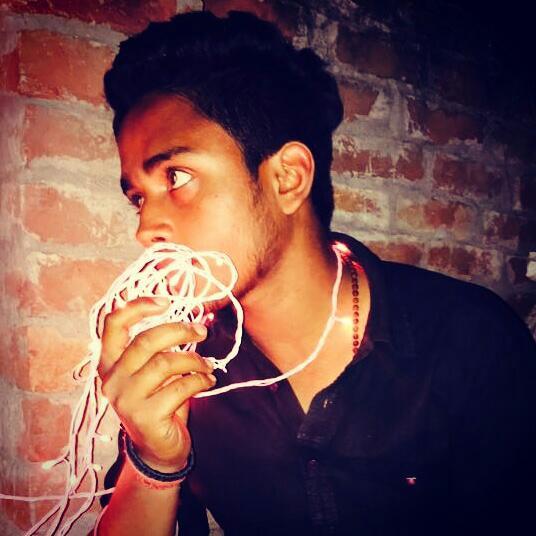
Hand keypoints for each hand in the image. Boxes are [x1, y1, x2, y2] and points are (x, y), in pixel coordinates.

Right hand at [97, 297, 214, 471]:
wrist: (158, 450)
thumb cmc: (159, 401)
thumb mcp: (154, 372)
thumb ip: (162, 348)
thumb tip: (196, 320)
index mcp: (109, 363)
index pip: (113, 324)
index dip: (137, 307)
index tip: (166, 300)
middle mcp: (111, 379)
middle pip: (146, 340)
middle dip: (180, 331)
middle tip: (202, 332)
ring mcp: (125, 399)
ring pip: (166, 363)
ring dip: (195, 360)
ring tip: (208, 365)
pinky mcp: (145, 417)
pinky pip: (180, 387)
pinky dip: (200, 380)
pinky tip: (208, 381)